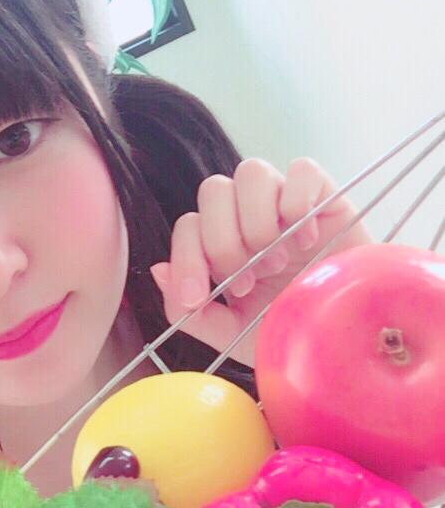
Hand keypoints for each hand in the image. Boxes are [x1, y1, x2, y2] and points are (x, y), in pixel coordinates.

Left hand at [149, 158, 373, 367]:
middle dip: (223, 242)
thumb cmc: (292, 332)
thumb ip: (191, 312)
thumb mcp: (232, 335)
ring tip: (278, 260)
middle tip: (249, 280)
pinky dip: (299, 201)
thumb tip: (159, 271)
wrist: (349, 337)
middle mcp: (247, 216)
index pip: (188, 228)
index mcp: (222, 245)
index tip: (199, 298)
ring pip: (250, 171)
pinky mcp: (324, 194)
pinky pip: (302, 170)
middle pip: (213, 190)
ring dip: (257, 221)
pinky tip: (309, 239)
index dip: (187, 260)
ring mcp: (284, 202)